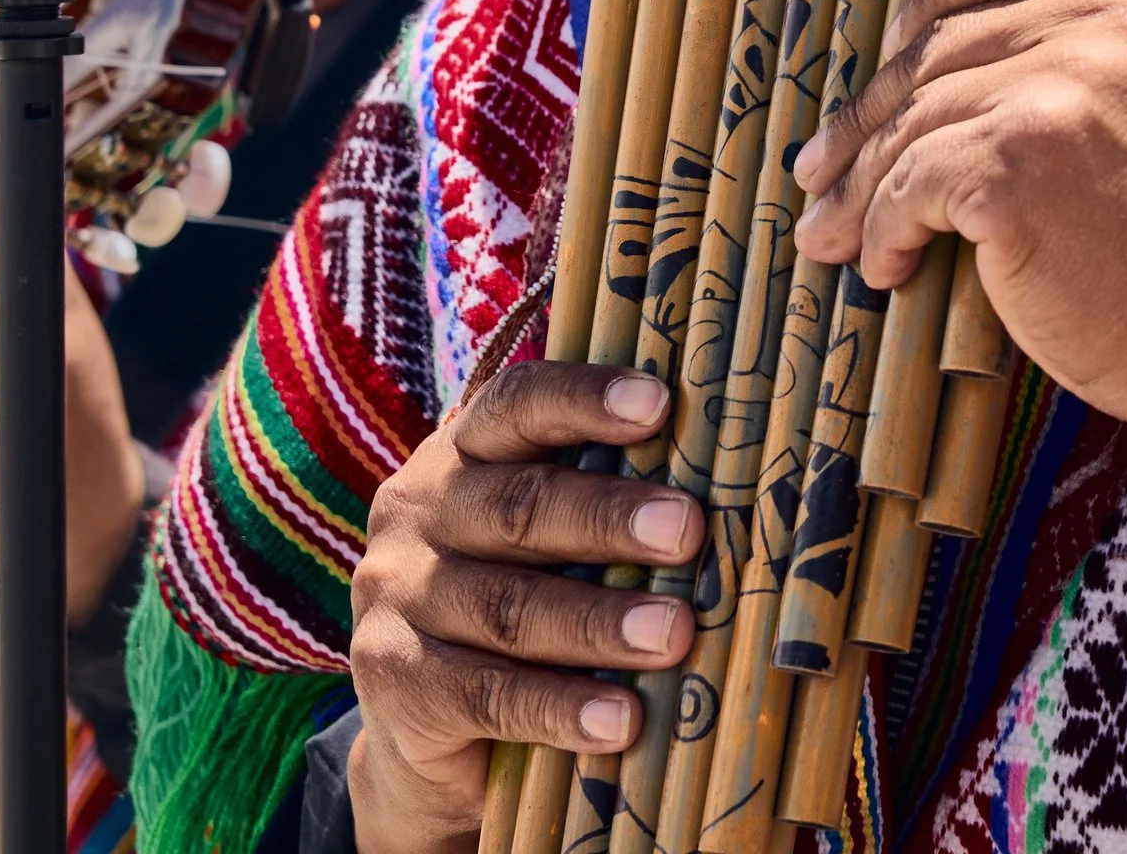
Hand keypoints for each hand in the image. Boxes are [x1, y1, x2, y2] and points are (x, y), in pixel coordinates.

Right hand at [347, 364, 703, 853]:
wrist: (430, 728)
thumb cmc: (526, 598)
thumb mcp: (550, 540)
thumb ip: (607, 499)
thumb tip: (734, 484)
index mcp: (462, 453)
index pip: (517, 404)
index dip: (584, 399)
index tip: (659, 402)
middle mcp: (417, 511)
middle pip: (520, 505)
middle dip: (608, 517)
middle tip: (687, 531)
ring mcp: (396, 596)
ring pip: (508, 605)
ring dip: (599, 621)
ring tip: (675, 634)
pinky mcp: (393, 681)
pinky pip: (485, 693)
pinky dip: (560, 707)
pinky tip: (622, 720)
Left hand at [795, 0, 1126, 761]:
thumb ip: (1085, 56)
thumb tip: (929, 58)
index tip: (895, 49)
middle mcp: (1108, 22)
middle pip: (942, 42)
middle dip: (869, 114)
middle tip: (820, 171)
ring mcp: (1064, 86)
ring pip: (915, 118)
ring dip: (861, 184)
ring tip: (830, 234)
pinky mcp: (1021, 160)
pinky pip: (912, 183)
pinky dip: (884, 228)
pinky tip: (885, 267)